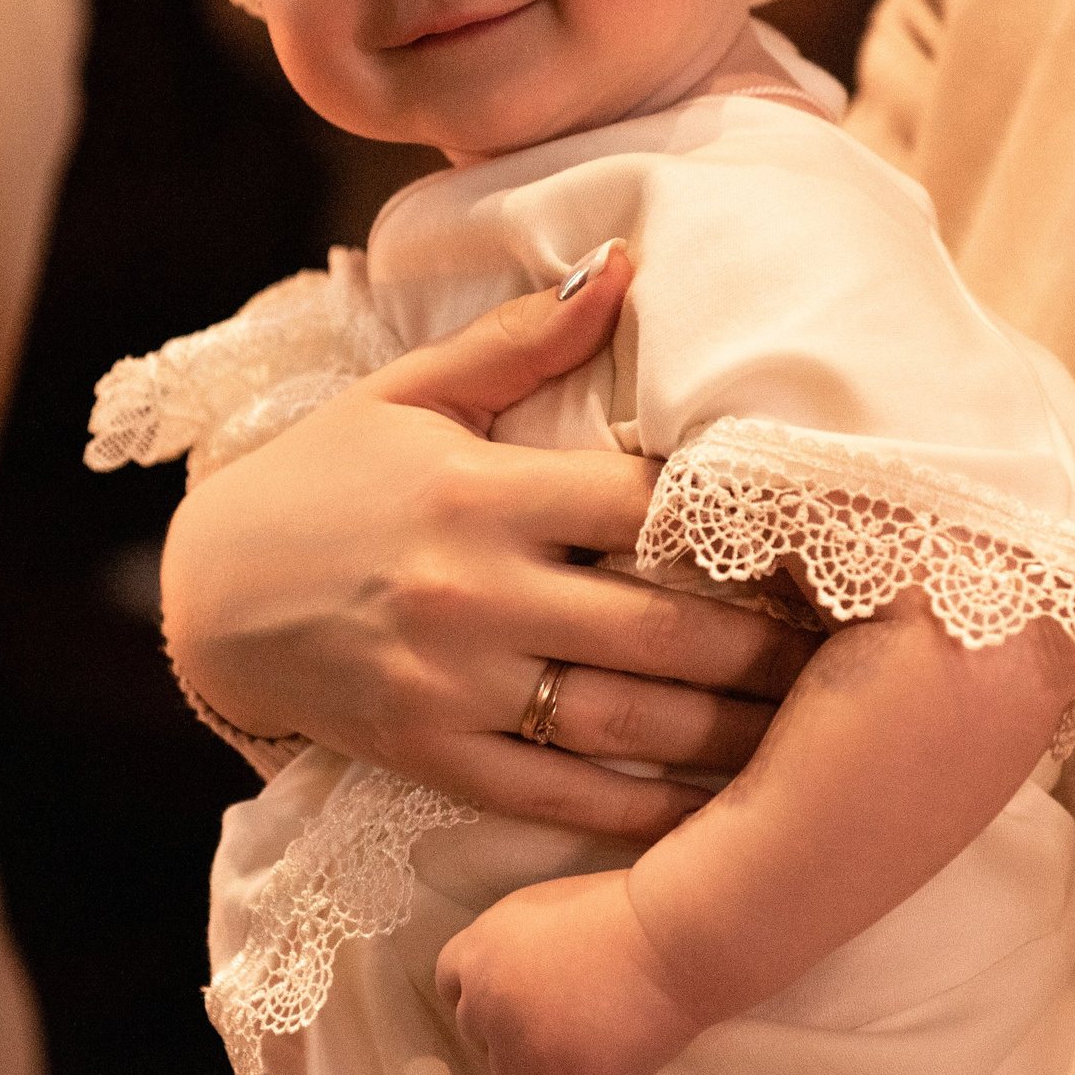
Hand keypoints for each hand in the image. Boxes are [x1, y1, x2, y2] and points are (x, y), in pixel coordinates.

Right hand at [160, 242, 817, 840]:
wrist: (211, 596)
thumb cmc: (327, 478)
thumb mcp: (411, 392)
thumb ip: (524, 338)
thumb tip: (621, 262)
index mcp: (482, 491)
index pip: (645, 507)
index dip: (744, 525)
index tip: (829, 537)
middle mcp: (473, 592)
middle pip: (660, 626)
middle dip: (771, 646)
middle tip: (864, 651)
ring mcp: (452, 684)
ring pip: (625, 721)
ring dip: (732, 734)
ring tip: (818, 732)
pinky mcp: (432, 756)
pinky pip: (560, 795)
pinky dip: (645, 811)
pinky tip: (718, 813)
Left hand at [436, 869, 705, 1074]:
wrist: (675, 937)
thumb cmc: (622, 911)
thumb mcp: (540, 906)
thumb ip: (504, 945)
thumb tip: (494, 980)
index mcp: (480, 947)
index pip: (450, 985)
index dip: (486, 990)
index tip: (518, 992)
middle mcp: (486, 1000)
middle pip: (478, 1033)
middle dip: (513, 1026)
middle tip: (566, 1012)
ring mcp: (521, 1048)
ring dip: (540, 1063)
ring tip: (590, 1032)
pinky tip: (591, 1067)